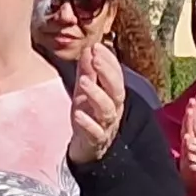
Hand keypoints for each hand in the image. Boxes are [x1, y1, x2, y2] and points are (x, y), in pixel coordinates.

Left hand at [68, 43, 126, 165]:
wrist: (87, 149)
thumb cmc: (90, 116)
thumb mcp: (87, 92)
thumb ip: (88, 71)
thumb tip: (89, 49)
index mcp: (113, 95)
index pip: (116, 75)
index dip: (109, 61)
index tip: (97, 46)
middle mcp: (113, 109)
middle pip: (116, 90)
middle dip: (107, 73)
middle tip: (95, 58)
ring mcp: (105, 126)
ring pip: (107, 110)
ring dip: (96, 95)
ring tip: (84, 82)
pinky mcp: (95, 141)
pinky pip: (95, 132)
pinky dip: (88, 123)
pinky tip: (78, 114)